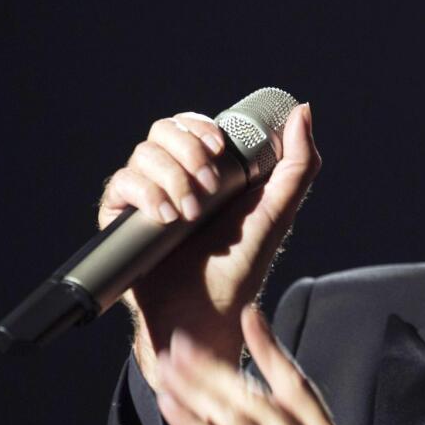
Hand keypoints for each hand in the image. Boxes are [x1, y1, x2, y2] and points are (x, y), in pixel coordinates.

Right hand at [98, 103, 319, 380]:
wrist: (204, 314)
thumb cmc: (241, 268)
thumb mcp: (278, 211)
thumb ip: (298, 164)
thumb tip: (303, 110)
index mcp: (207, 171)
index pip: (192, 125)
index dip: (202, 128)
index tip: (219, 148)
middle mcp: (173, 178)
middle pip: (163, 131)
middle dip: (187, 152)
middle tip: (208, 187)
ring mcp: (146, 196)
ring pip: (143, 154)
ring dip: (171, 178)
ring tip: (189, 215)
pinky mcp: (122, 218)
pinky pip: (121, 183)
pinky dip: (146, 195)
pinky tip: (165, 219)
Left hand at [156, 307, 353, 424]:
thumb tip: (256, 402)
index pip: (299, 387)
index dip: (271, 349)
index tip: (250, 318)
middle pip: (259, 398)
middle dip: (216, 367)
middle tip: (184, 344)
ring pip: (236, 418)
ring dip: (195, 388)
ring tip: (168, 369)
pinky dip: (191, 422)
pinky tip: (171, 404)